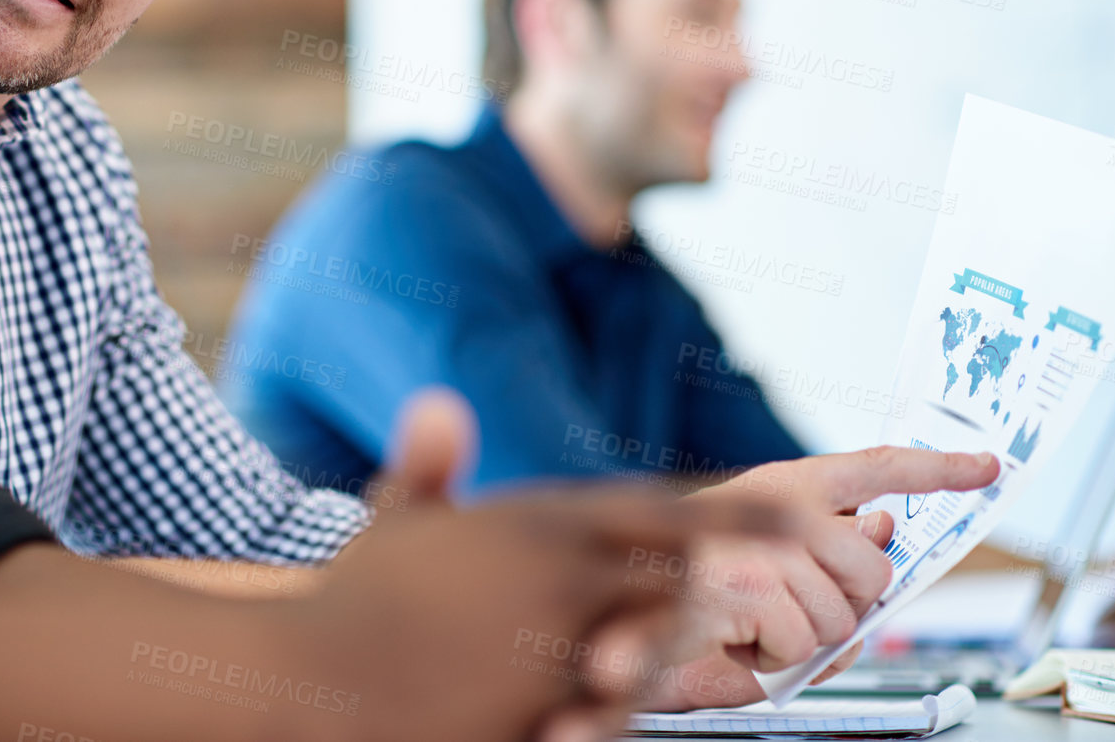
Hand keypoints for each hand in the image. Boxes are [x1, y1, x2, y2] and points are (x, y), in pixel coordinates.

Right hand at [291, 390, 797, 741]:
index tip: (795, 517)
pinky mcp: (550, 714)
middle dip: (706, 583)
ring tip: (674, 638)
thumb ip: (428, 464)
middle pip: (674, 580)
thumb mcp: (395, 520)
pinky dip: (628, 700)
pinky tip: (608, 697)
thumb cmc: (355, 600)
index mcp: (539, 527)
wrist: (318, 681)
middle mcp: (566, 584)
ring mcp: (564, 653)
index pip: (662, 512)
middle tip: (740, 584)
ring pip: (659, 646)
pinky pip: (617, 709)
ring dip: (674, 641)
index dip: (736, 515)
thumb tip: (439, 404)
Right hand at [642, 446, 998, 708]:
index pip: (873, 468)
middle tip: (788, 608)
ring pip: (841, 616)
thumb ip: (833, 550)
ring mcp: (759, 544)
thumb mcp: (781, 570)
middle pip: (872, 569)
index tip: (987, 466)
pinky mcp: (745, 588)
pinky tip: (734, 639)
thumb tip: (882, 528)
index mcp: (783, 487)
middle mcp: (774, 506)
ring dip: (801, 640)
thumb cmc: (700, 596)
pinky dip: (772, 660)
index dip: (935, 468)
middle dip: (845, 606)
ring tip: (751, 625)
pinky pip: (802, 644)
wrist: (621, 622)